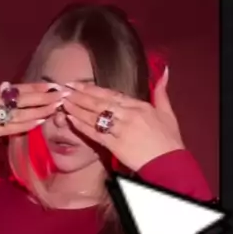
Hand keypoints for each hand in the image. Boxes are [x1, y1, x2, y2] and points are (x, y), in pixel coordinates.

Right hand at [0, 44, 62, 149]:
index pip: (19, 87)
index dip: (38, 87)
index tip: (54, 85)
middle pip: (24, 98)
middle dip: (45, 97)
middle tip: (63, 95)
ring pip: (22, 113)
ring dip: (41, 111)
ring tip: (57, 109)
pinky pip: (12, 127)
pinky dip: (26, 124)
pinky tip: (39, 122)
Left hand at [62, 67, 183, 171]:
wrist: (168, 163)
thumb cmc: (169, 139)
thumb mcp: (167, 112)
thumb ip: (161, 92)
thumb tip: (163, 71)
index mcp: (139, 106)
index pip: (112, 94)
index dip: (93, 89)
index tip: (78, 84)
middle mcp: (128, 115)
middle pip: (100, 103)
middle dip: (80, 95)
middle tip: (64, 89)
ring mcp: (121, 130)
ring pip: (95, 116)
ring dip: (77, 108)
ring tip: (64, 101)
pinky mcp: (115, 145)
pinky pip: (95, 133)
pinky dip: (82, 125)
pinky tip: (71, 119)